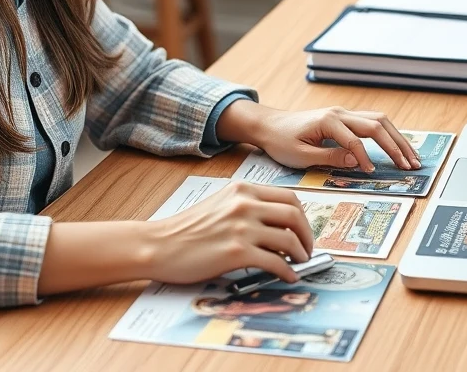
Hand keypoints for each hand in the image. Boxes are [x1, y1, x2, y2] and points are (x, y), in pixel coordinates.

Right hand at [143, 181, 314, 284]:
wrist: (159, 245)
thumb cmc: (186, 230)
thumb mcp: (219, 204)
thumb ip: (246, 207)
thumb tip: (276, 226)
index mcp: (242, 190)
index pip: (288, 197)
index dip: (302, 216)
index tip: (303, 230)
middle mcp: (245, 204)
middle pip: (295, 216)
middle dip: (307, 235)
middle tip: (307, 249)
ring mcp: (242, 228)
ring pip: (289, 239)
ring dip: (300, 254)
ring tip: (299, 263)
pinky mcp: (237, 253)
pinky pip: (276, 262)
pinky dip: (287, 272)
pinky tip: (288, 277)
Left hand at [218, 101, 420, 171]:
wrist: (269, 125)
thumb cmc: (281, 141)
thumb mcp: (300, 156)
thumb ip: (329, 158)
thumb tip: (357, 161)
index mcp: (328, 121)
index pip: (355, 141)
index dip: (365, 158)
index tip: (371, 173)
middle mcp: (340, 113)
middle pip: (377, 125)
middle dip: (395, 146)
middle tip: (410, 165)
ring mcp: (344, 114)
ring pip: (380, 121)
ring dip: (397, 139)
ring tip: (412, 157)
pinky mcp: (345, 119)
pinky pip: (372, 123)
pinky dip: (388, 134)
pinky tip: (398, 147)